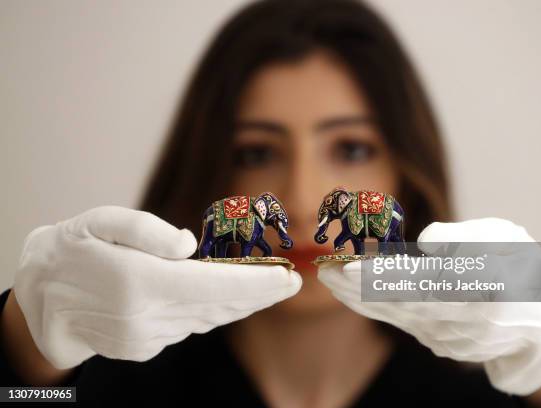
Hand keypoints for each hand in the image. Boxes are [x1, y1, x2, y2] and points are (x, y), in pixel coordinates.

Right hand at [14, 206, 300, 369]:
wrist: (41, 301)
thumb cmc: (71, 249)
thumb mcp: (99, 221)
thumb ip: (146, 230)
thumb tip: (189, 247)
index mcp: (137, 282)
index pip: (212, 287)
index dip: (255, 284)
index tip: (289, 279)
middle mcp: (145, 317)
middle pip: (219, 306)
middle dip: (259, 295)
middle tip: (292, 282)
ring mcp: (144, 338)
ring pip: (207, 319)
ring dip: (240, 304)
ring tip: (268, 288)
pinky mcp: (143, 347)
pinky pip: (187, 326)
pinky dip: (210, 311)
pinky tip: (224, 299)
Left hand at [318, 218, 540, 395]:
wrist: (538, 315)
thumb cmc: (518, 262)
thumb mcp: (503, 236)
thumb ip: (465, 236)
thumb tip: (426, 242)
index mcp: (486, 290)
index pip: (427, 284)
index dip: (386, 277)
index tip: (353, 266)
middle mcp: (466, 322)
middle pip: (404, 304)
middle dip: (360, 288)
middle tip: (325, 269)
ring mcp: (452, 339)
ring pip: (397, 317)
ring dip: (358, 298)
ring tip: (328, 277)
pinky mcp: (441, 344)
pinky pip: (401, 325)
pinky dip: (373, 309)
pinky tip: (348, 294)